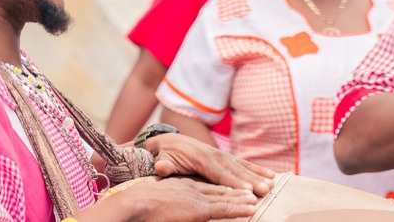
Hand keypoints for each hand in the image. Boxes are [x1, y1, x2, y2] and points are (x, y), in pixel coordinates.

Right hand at [86, 176, 257, 221]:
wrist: (136, 203)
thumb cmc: (139, 204)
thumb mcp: (154, 198)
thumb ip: (165, 200)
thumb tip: (164, 203)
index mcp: (180, 185)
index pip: (206, 185)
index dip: (221, 185)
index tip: (231, 187)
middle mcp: (192, 187)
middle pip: (219, 188)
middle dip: (237, 188)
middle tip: (253, 189)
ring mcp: (197, 197)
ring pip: (226, 197)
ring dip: (243, 198)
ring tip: (257, 197)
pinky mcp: (201, 209)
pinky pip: (225, 208)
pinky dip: (240, 207)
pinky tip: (251, 207)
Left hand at [145, 133, 273, 196]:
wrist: (168, 141)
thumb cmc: (164, 154)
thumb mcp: (161, 159)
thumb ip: (163, 164)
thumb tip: (161, 167)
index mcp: (199, 158)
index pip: (218, 172)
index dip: (232, 181)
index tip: (246, 189)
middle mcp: (213, 154)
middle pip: (234, 170)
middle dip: (251, 180)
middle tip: (265, 190)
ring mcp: (221, 154)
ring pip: (242, 166)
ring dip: (258, 175)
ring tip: (272, 184)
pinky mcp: (224, 156)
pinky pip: (243, 163)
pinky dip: (257, 168)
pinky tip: (271, 175)